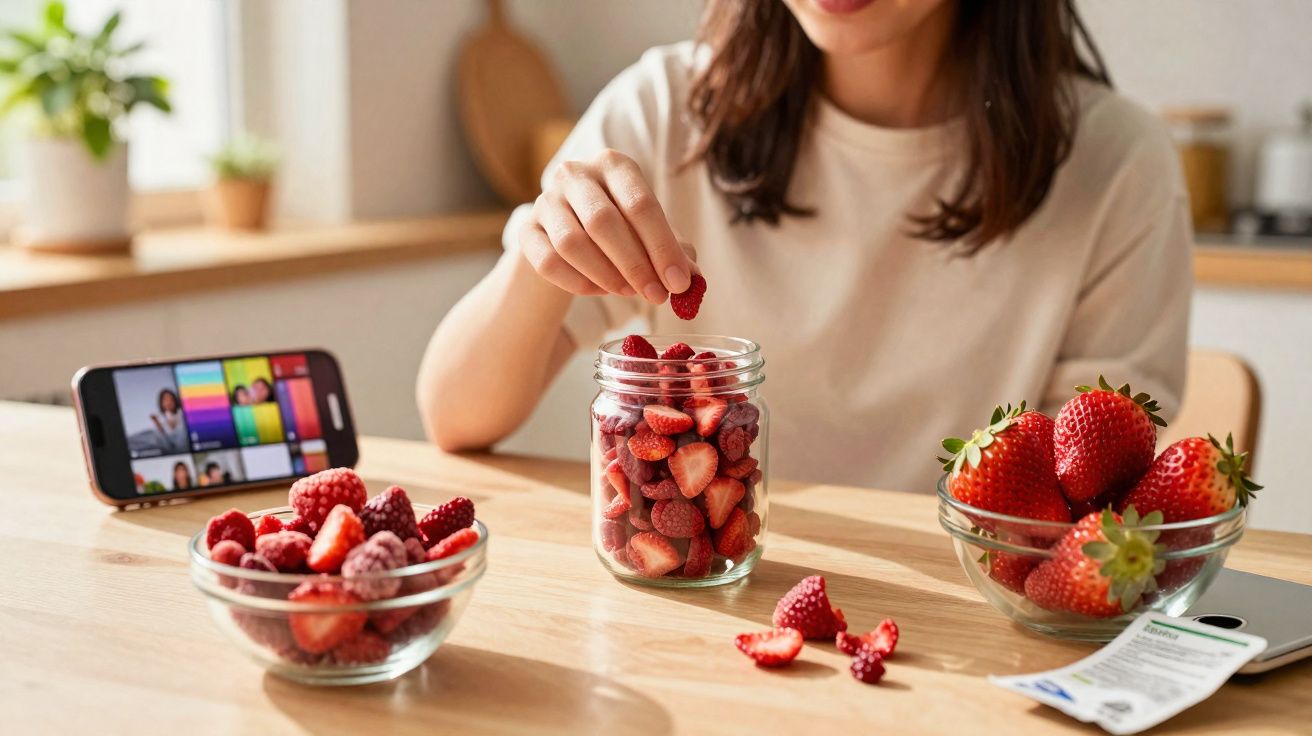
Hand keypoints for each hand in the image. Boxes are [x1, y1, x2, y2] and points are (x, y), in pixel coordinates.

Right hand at [518, 149, 695, 303]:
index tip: (679, 283)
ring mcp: (545, 200)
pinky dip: (577, 283)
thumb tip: (693, 280)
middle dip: (635, 265)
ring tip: (627, 292)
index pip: (641, 204)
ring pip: (571, 243)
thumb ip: (674, 253)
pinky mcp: (526, 230)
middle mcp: (575, 174)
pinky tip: (597, 290)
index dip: (662, 247)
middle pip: (603, 221)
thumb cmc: (620, 230)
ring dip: (605, 275)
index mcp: (614, 164)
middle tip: (656, 296)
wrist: (568, 232)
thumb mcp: (650, 234)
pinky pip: (548, 262)